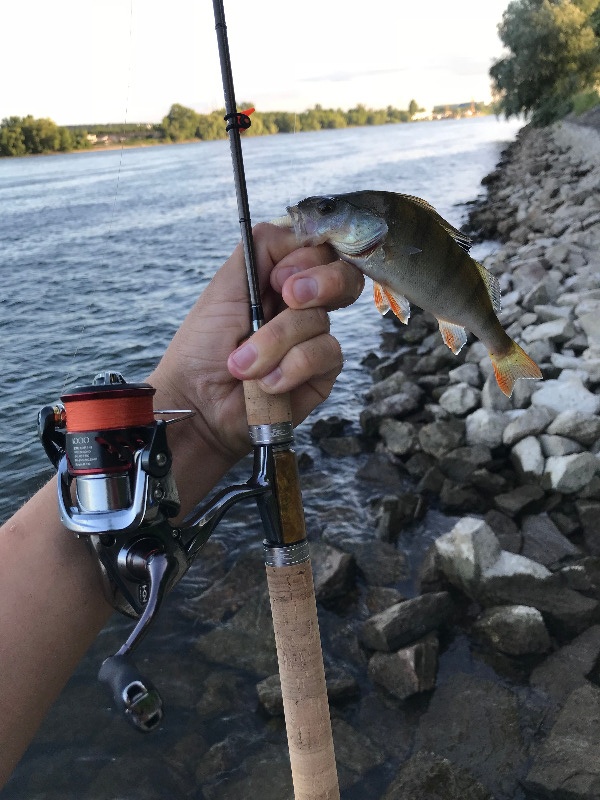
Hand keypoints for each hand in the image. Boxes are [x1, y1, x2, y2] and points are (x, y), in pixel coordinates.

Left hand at [148, 222, 363, 509]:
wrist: (198, 404)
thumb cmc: (202, 347)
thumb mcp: (226, 285)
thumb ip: (262, 249)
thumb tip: (302, 230)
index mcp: (280, 278)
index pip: (318, 249)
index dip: (307, 256)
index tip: (277, 277)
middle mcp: (302, 305)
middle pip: (343, 275)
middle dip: (319, 282)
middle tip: (287, 298)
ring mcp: (314, 338)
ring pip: (320, 320)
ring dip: (276, 342)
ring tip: (244, 365)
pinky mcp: (322, 372)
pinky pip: (325, 355)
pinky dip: (291, 367)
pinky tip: (267, 384)